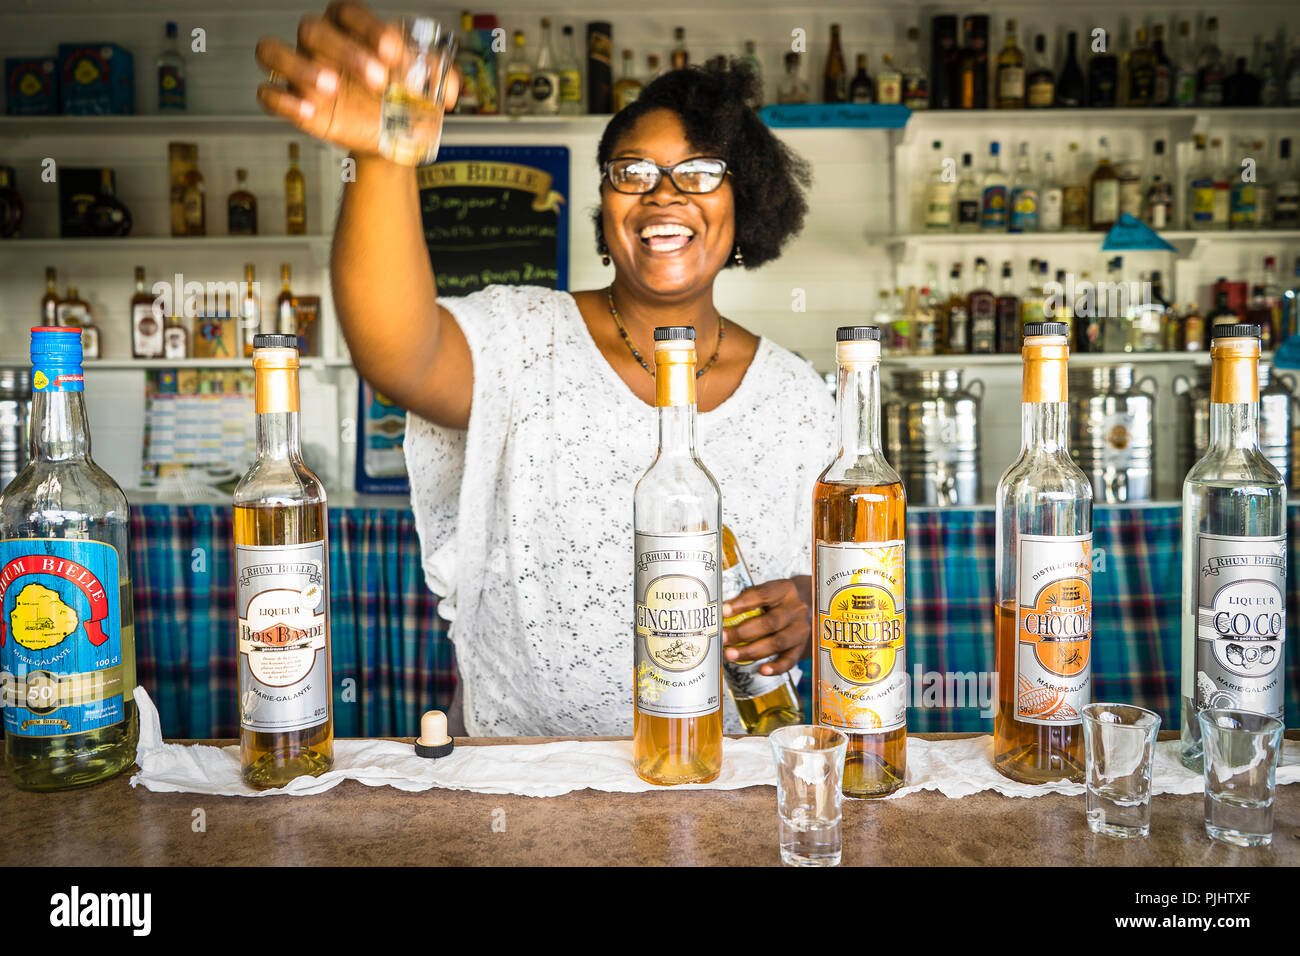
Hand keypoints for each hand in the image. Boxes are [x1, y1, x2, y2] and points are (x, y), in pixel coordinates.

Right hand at [254, 1, 458, 156]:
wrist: (393, 136)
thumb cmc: (404, 98)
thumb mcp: (430, 86)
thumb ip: (444, 79)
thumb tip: (450, 90)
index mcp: (352, 29)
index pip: (349, 13)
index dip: (370, 29)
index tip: (394, 53)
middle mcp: (322, 44)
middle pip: (313, 29)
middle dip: (346, 51)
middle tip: (379, 80)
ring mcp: (302, 72)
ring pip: (273, 51)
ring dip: (299, 67)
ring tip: (331, 88)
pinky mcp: (294, 102)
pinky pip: (268, 93)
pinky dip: (282, 100)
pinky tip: (309, 111)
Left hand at [721, 576, 811, 675]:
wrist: (812, 605)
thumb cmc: (780, 600)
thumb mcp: (770, 591)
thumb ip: (750, 599)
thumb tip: (719, 612)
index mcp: (785, 590)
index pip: (763, 595)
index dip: (742, 603)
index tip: (724, 611)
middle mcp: (796, 609)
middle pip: (770, 622)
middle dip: (742, 632)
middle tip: (723, 638)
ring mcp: (801, 629)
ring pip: (777, 642)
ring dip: (752, 651)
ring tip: (731, 655)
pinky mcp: (802, 647)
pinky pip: (790, 660)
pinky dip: (776, 667)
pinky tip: (761, 670)